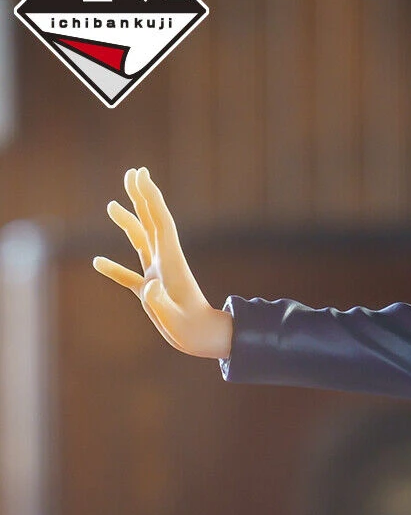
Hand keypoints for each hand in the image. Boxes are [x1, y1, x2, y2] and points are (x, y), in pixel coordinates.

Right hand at [93, 167, 232, 358]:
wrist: (206, 341)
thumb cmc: (194, 330)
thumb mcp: (175, 318)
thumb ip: (159, 301)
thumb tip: (147, 287)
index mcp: (172, 263)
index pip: (160, 222)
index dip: (150, 197)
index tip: (140, 175)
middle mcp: (165, 264)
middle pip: (151, 224)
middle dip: (142, 198)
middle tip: (132, 173)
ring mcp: (158, 277)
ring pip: (140, 243)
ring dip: (128, 223)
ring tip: (112, 206)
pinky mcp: (152, 294)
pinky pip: (130, 277)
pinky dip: (115, 269)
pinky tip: (99, 262)